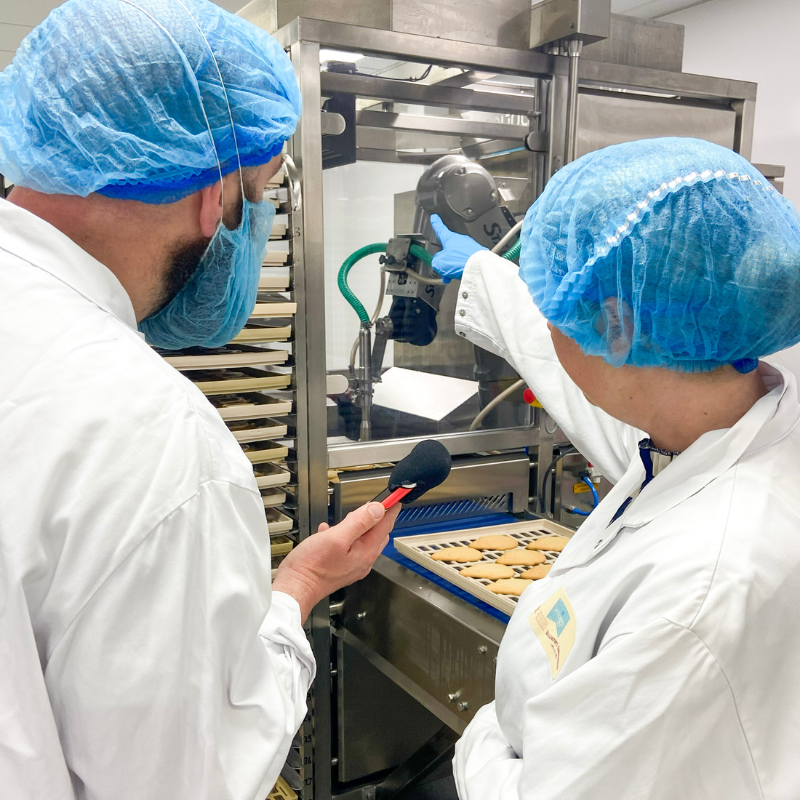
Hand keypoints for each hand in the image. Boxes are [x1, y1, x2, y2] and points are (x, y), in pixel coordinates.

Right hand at [272, 502, 400, 621]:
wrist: (296, 587)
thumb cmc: (312, 566)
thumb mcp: (336, 537)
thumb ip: (359, 522)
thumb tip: (377, 509)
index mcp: (365, 551)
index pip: (385, 525)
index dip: (389, 509)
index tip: (393, 498)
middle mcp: (363, 560)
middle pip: (377, 533)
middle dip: (376, 517)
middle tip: (371, 504)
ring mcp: (353, 565)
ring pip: (363, 540)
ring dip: (359, 526)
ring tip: (350, 517)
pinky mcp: (341, 567)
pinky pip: (349, 547)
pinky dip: (343, 535)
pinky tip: (329, 531)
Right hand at [430, 214, 486, 282]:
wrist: (478, 266)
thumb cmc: (459, 261)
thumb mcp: (440, 262)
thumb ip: (436, 260)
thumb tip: (439, 260)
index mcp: (449, 238)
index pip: (440, 229)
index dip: (436, 223)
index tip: (435, 218)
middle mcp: (460, 239)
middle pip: (449, 248)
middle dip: (445, 259)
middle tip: (443, 270)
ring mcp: (470, 245)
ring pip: (458, 256)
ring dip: (454, 266)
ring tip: (452, 276)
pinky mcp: (478, 253)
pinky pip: (467, 260)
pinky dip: (463, 267)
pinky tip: (462, 274)